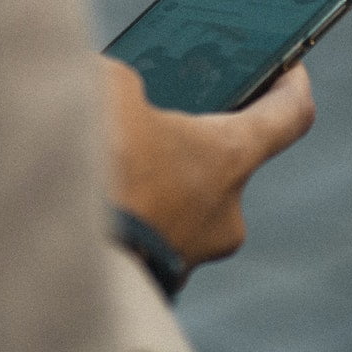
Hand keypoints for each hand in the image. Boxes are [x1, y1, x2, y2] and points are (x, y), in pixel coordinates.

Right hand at [101, 56, 314, 275]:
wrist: (61, 261)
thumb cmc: (97, 167)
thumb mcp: (107, 88)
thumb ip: (124, 83)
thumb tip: (119, 96)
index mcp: (230, 158)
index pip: (289, 115)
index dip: (289, 83)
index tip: (287, 65)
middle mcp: (225, 213)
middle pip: (221, 161)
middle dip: (188, 138)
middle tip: (156, 113)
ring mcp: (190, 255)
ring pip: (179, 204)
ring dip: (153, 181)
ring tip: (108, 156)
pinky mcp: (152, 285)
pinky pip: (147, 236)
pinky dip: (129, 216)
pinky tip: (91, 199)